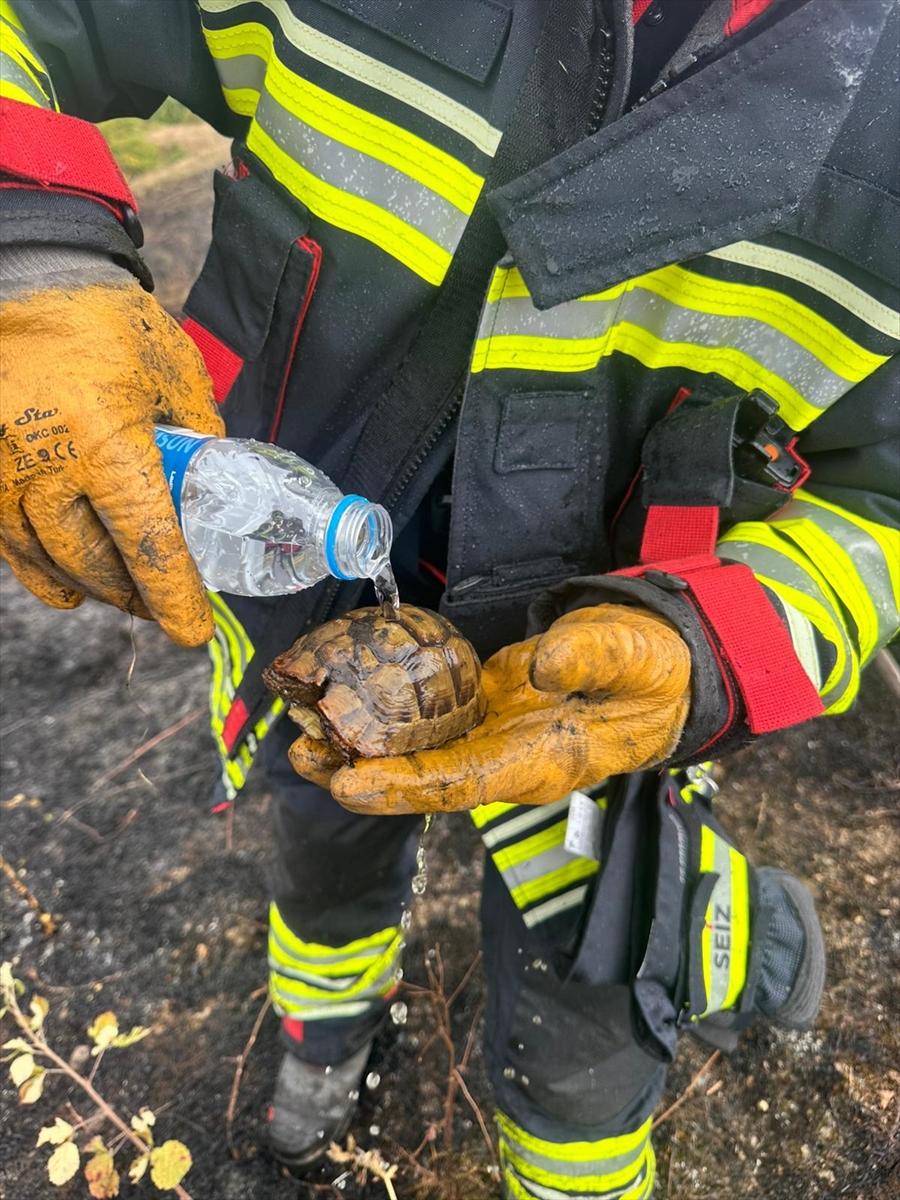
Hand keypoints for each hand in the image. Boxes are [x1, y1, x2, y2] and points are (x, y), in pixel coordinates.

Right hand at [0, 275, 223, 644]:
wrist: (21, 279)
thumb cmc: (104, 320)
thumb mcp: (172, 369)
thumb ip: (197, 428)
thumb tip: (217, 477)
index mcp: (105, 440)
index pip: (145, 540)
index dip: (172, 593)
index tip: (193, 629)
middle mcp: (46, 466)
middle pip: (94, 562)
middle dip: (135, 596)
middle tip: (164, 610)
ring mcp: (1, 474)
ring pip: (49, 560)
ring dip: (92, 588)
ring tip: (125, 598)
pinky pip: (9, 543)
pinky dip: (41, 572)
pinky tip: (66, 588)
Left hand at [288, 604, 691, 813]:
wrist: (661, 673)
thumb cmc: (651, 671)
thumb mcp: (634, 657)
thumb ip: (589, 658)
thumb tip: (538, 665)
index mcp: (539, 761)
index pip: (460, 782)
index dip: (401, 786)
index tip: (347, 782)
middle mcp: (505, 758)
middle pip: (422, 777)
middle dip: (359, 771)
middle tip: (298, 754)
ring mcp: (491, 736)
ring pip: (416, 753)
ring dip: (359, 747)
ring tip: (301, 735)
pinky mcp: (484, 709)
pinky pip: (426, 723)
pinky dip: (383, 717)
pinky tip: (346, 702)